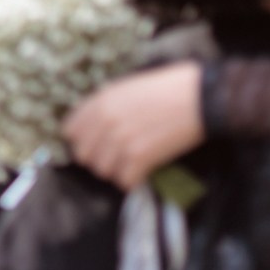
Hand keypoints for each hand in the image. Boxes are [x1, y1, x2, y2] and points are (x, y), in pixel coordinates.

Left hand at [63, 62, 204, 191]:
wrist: (198, 97)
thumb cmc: (167, 88)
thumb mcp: (127, 88)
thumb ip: (106, 105)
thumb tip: (93, 125)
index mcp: (100, 101)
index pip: (71, 131)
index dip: (82, 141)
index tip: (95, 145)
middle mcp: (105, 121)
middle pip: (83, 155)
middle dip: (98, 159)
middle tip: (115, 159)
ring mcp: (121, 140)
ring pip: (102, 171)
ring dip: (116, 172)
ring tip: (130, 166)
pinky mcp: (140, 157)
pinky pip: (125, 181)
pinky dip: (133, 181)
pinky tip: (142, 173)